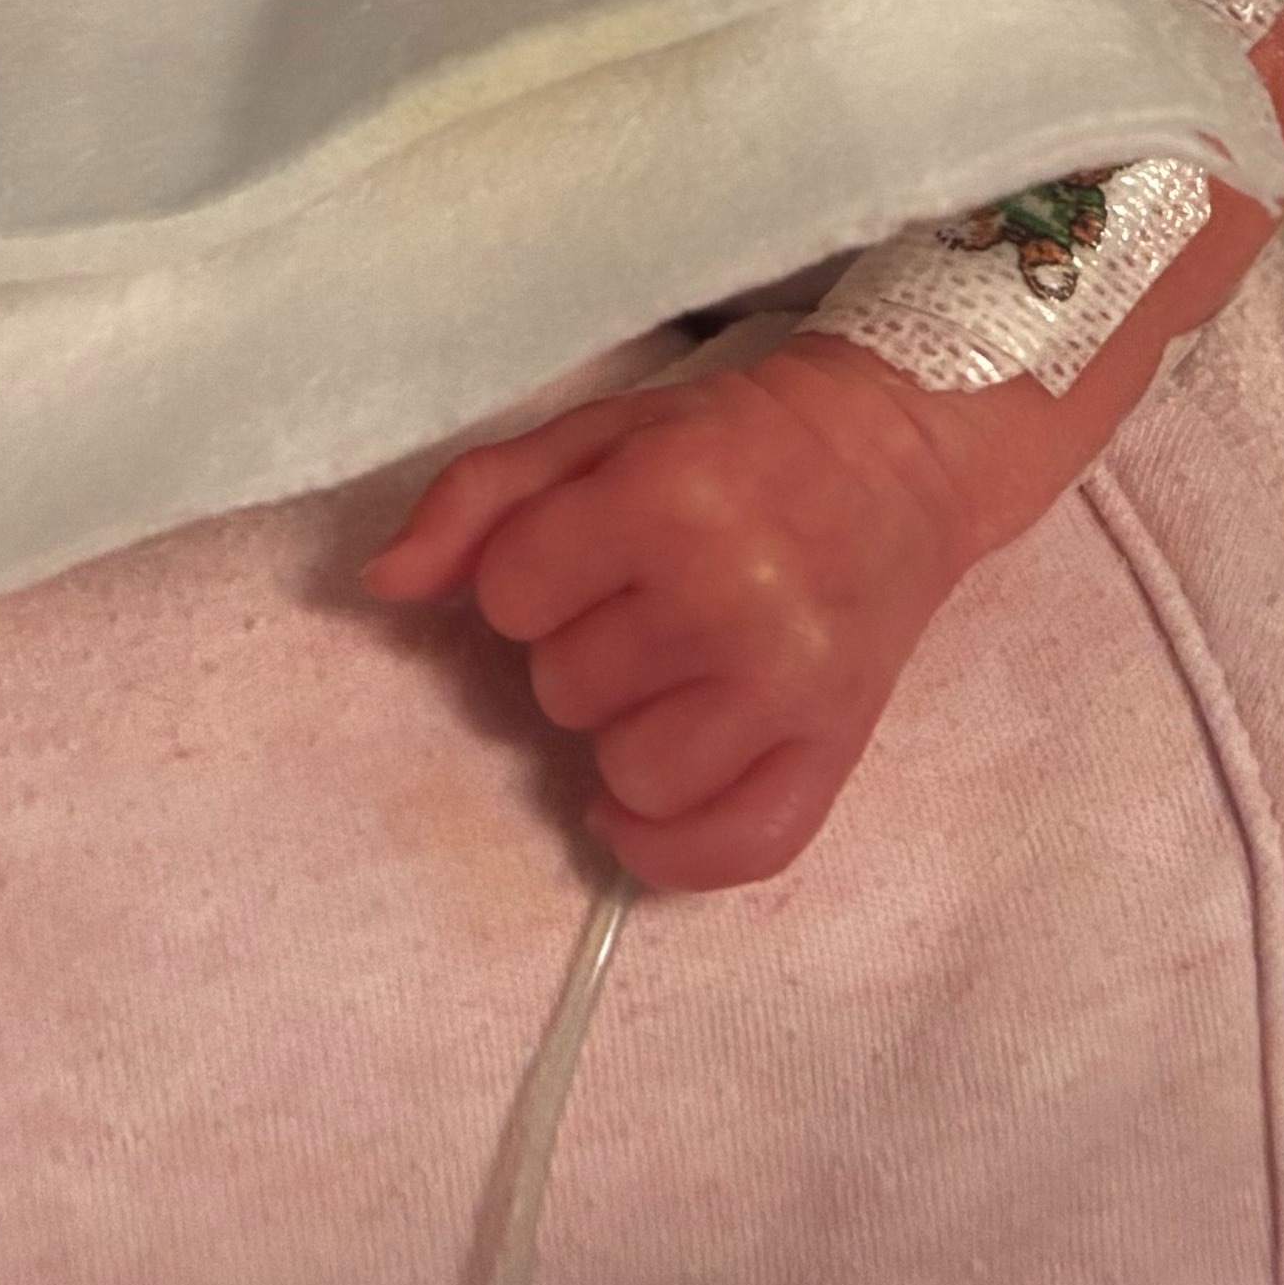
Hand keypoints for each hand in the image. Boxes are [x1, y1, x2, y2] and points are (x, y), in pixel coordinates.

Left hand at [362, 336, 982, 890]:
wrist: (900, 452)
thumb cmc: (736, 442)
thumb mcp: (601, 433)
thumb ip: (481, 497)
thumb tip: (383, 583)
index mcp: (666, 496)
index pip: (510, 594)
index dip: (531, 574)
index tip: (588, 548)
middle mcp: (732, 594)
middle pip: (563, 688)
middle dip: (585, 646)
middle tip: (650, 597)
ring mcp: (790, 683)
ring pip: (628, 773)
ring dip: (629, 734)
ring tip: (676, 670)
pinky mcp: (837, 747)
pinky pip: (726, 851)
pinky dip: (673, 847)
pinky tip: (652, 799)